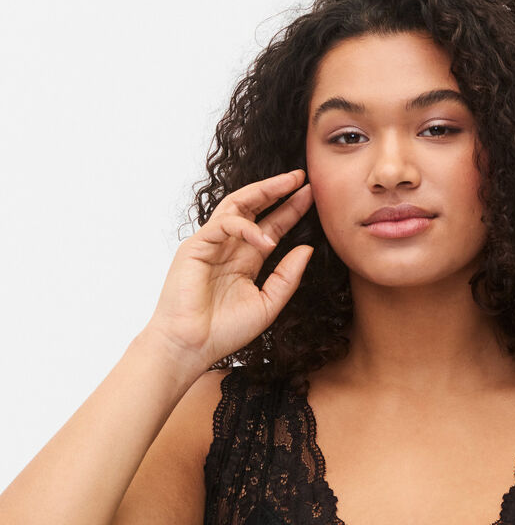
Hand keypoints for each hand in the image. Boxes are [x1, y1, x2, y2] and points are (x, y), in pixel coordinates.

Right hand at [145, 168, 314, 370]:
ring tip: (290, 184)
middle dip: (278, 190)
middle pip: (254, 207)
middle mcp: (228, 248)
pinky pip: (223, 225)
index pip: (271, 227)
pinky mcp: (195, 247)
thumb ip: (288, 277)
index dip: (291, 210)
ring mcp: (211, 244)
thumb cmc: (224, 331)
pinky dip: (246, 228)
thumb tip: (308, 249)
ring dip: (264, 192)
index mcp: (245, 261)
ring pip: (236, 205)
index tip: (312, 196)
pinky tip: (266, 240)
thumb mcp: (268, 304)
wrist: (192, 347)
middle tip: (303, 178)